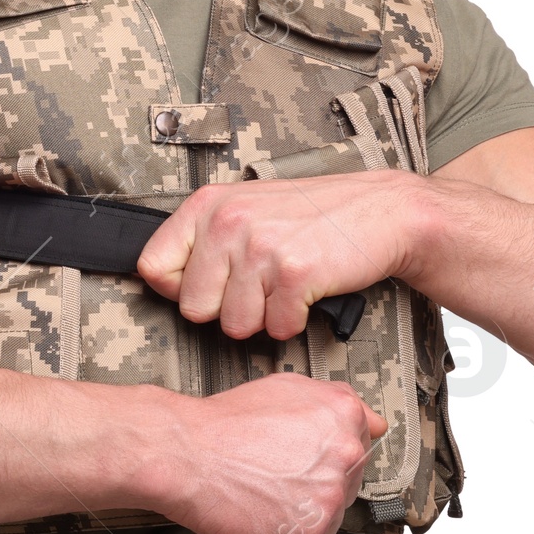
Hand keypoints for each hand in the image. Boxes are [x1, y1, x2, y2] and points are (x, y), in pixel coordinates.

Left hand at [137, 171, 422, 339]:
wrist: (381, 211)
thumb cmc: (313, 215)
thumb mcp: (244, 208)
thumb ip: (202, 239)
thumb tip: (156, 279)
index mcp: (208, 204)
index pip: (152, 267)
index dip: (178, 290)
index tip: (209, 287)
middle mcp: (228, 222)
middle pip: (193, 309)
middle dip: (227, 309)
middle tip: (259, 286)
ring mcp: (260, 247)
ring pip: (234, 326)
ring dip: (264, 317)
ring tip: (284, 285)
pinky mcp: (294, 273)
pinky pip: (276, 329)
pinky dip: (295, 321)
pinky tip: (306, 293)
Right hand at [147, 373, 388, 533]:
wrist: (187, 454)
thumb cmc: (228, 421)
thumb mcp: (288, 387)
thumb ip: (338, 400)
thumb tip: (375, 423)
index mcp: (344, 418)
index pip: (361, 442)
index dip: (328, 449)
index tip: (305, 454)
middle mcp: (345, 458)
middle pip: (347, 481)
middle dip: (317, 480)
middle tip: (276, 472)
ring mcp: (327, 503)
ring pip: (328, 515)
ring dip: (303, 510)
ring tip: (265, 491)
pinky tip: (260, 513)